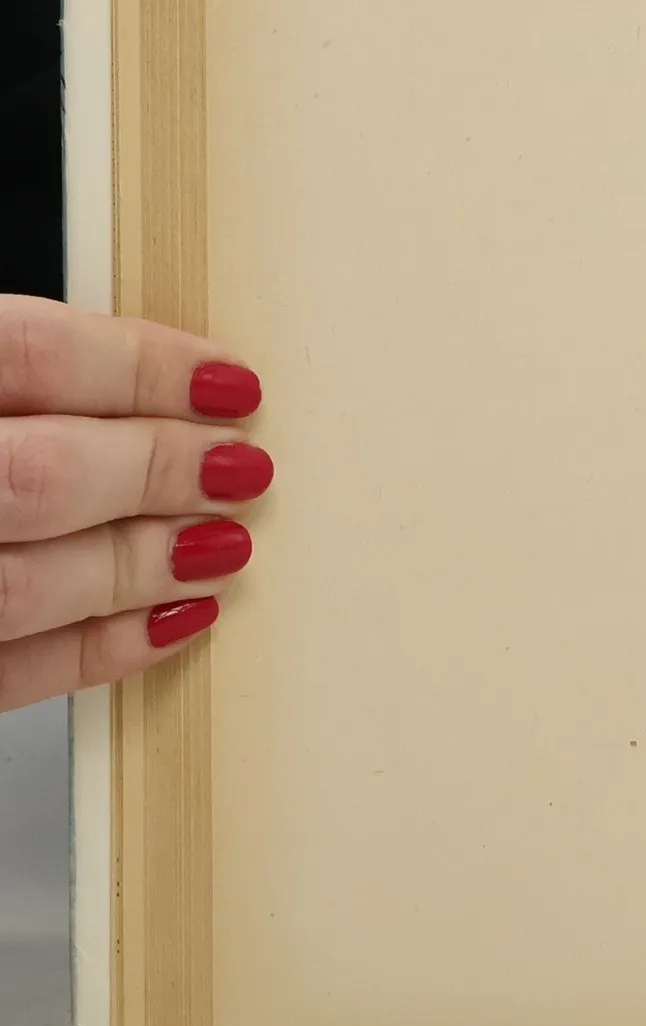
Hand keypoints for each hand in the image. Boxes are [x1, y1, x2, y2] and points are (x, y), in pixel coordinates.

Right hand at [0, 294, 271, 712]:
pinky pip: (10, 672)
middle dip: (160, 470)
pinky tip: (174, 618)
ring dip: (144, 562)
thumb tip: (163, 382)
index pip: (28, 352)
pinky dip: (102, 648)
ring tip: (223, 544)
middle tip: (242, 468)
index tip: (229, 382)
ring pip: (27, 583)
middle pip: (43, 474)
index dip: (144, 365)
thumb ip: (30, 380)